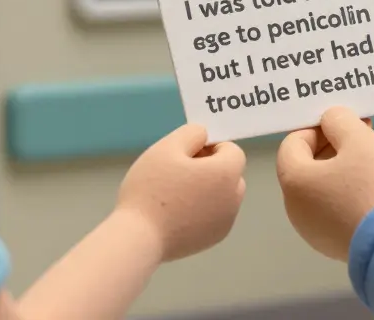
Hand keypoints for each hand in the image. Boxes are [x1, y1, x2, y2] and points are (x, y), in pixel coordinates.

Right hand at [116, 124, 246, 260]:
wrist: (139, 238)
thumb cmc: (152, 189)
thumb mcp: (167, 147)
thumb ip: (191, 133)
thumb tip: (204, 137)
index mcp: (226, 174)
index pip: (232, 150)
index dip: (210, 147)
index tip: (185, 155)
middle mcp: (233, 199)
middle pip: (230, 174)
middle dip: (210, 168)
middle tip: (179, 172)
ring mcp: (225, 222)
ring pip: (222, 195)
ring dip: (207, 189)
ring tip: (175, 194)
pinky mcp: (213, 239)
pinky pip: (213, 215)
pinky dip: (201, 210)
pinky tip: (175, 213)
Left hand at [277, 107, 373, 260]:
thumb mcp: (360, 141)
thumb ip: (340, 121)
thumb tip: (330, 120)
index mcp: (294, 182)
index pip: (293, 143)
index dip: (317, 127)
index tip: (344, 121)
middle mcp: (296, 209)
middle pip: (310, 166)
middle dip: (337, 145)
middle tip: (366, 133)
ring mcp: (314, 231)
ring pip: (327, 187)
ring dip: (349, 167)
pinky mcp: (334, 245)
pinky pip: (338, 209)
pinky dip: (354, 191)